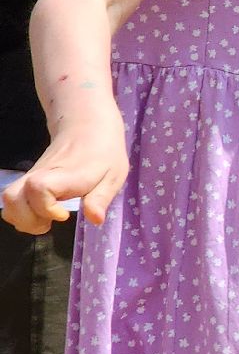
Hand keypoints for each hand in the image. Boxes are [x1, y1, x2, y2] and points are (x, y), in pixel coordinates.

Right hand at [2, 111, 127, 233]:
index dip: (46, 208)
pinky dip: (19, 212)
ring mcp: (31, 176)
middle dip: (28, 220)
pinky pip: (12, 198)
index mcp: (65, 174)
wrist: (88, 129)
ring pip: (8, 199)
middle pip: (13, 198)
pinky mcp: (27, 179)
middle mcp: (40, 174)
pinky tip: (39, 215)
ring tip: (43, 222)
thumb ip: (100, 199)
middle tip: (50, 224)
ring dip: (21, 218)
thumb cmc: (103, 154)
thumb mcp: (113, 176)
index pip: (39, 188)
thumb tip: (96, 220)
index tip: (64, 215)